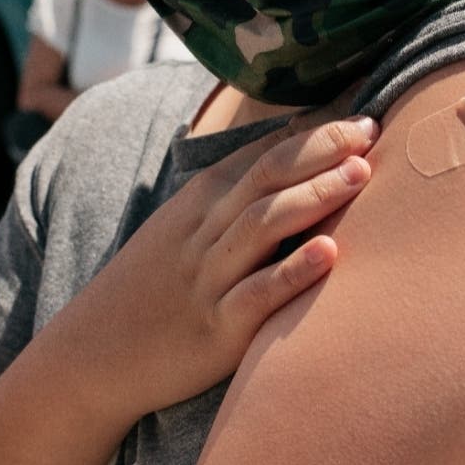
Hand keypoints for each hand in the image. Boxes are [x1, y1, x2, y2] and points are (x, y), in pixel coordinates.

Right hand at [57, 116, 378, 420]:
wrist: (93, 353)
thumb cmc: (151, 289)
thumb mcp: (180, 230)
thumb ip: (231, 199)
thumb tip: (289, 165)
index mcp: (200, 204)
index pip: (261, 153)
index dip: (312, 130)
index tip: (362, 111)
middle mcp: (204, 234)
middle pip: (266, 177)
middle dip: (321, 149)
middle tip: (371, 128)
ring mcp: (209, 281)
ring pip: (262, 226)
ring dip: (314, 196)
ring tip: (362, 173)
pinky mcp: (215, 330)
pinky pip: (256, 296)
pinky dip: (292, 274)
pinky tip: (329, 254)